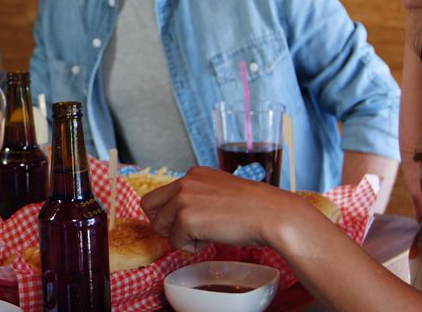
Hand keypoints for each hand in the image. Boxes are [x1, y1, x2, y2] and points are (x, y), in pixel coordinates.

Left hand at [141, 167, 312, 250]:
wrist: (272, 215)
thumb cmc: (254, 208)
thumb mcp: (220, 192)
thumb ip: (199, 197)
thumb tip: (180, 216)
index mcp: (193, 174)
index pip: (161, 194)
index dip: (170, 213)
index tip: (188, 222)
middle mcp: (184, 181)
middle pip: (149, 206)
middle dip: (164, 224)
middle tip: (189, 232)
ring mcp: (183, 199)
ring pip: (160, 226)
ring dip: (180, 237)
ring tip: (206, 235)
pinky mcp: (186, 218)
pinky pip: (175, 242)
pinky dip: (191, 247)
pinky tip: (211, 239)